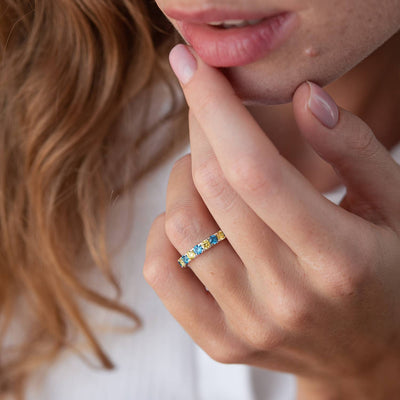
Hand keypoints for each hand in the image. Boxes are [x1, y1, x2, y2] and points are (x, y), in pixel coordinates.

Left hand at [143, 45, 399, 397]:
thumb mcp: (395, 204)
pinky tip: (194, 220)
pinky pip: (161, 271)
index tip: (190, 66)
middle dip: (200, 133)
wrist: (369, 353)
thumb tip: (305, 98)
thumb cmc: (387, 271)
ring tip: (210, 176)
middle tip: (213, 121)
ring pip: (180, 225)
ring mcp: (248, 326)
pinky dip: (164, 231)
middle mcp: (287, 298)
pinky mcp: (220, 341)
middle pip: (211, 190)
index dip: (216, 108)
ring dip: (183, 181)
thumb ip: (354, 148)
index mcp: (338, 259)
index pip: (254, 169)